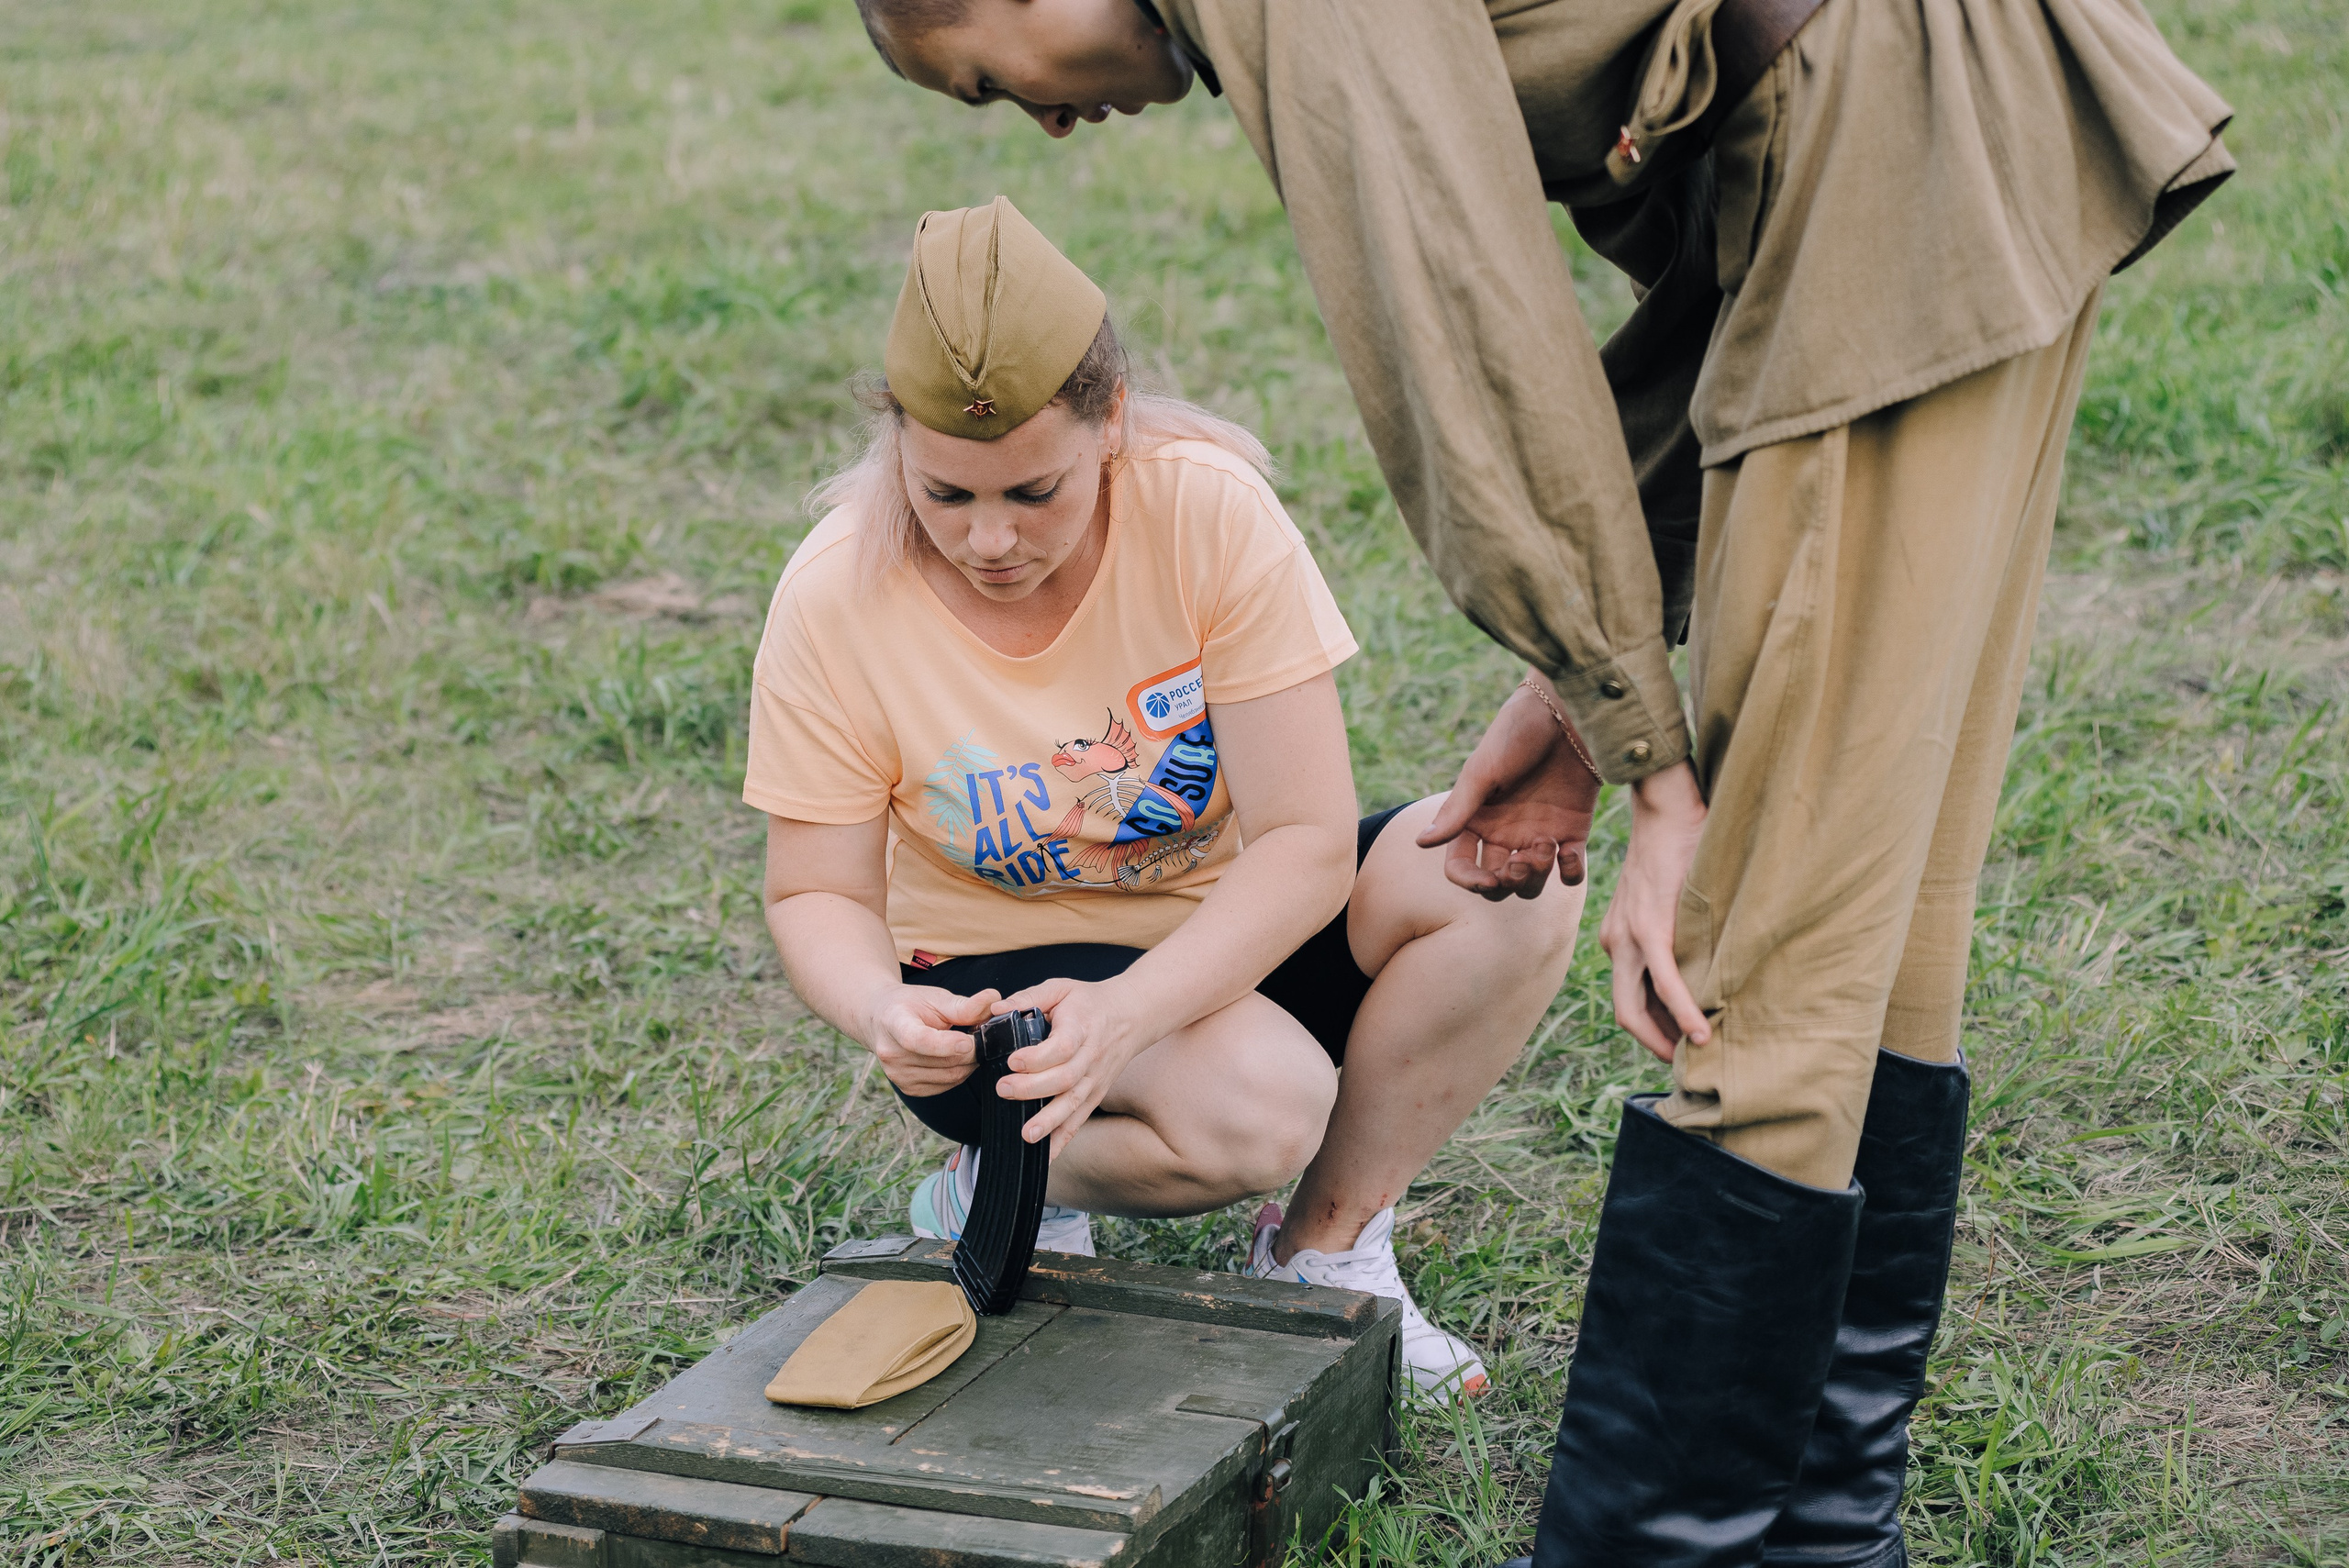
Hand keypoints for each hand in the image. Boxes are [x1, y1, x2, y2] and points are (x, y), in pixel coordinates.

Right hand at [862, 984, 997, 1095]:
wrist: (882, 1020)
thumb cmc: (910, 1005)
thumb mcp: (934, 997)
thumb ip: (965, 1005)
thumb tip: (995, 1000)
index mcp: (894, 1024)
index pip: (919, 1040)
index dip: (946, 1045)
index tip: (968, 1042)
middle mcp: (892, 1054)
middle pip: (942, 1061)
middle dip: (971, 1050)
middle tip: (982, 1035)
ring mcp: (899, 1075)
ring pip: (950, 1076)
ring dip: (969, 1062)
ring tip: (969, 1043)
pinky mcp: (909, 1088)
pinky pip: (947, 1085)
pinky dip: (959, 1072)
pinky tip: (957, 1056)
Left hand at [993, 977, 1146, 1158]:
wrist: (1132, 1015)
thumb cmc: (1090, 1002)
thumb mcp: (1061, 989)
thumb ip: (1028, 997)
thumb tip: (994, 1010)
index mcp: (1081, 1028)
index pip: (1062, 1048)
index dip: (1037, 1058)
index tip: (1012, 1061)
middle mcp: (1090, 1057)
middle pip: (1065, 1079)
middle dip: (1032, 1089)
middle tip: (1003, 1089)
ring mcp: (1095, 1079)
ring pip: (1074, 1104)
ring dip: (1050, 1122)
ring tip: (1027, 1134)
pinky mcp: (1096, 1094)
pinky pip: (1081, 1119)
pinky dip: (1065, 1139)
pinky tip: (1048, 1154)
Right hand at [1416, 677, 1600, 899]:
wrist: (1567, 711)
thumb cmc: (1517, 733)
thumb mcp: (1483, 771)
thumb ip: (1457, 809)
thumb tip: (1421, 842)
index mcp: (1476, 819)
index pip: (1461, 866)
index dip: (1470, 881)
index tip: (1488, 879)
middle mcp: (1504, 832)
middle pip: (1498, 882)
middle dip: (1507, 883)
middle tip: (1520, 863)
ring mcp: (1538, 833)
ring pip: (1532, 882)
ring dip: (1536, 877)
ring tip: (1546, 846)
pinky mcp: (1573, 830)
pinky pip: (1570, 871)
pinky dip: (1571, 872)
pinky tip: (1569, 853)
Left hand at [1598, 761, 1709, 1061]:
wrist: (1666, 809)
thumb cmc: (1677, 852)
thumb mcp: (1670, 903)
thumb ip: (1679, 937)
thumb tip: (1709, 967)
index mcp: (1619, 939)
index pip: (1629, 998)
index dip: (1651, 1030)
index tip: (1678, 1049)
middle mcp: (1616, 942)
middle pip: (1626, 1013)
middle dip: (1652, 1045)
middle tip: (1683, 1067)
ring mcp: (1628, 935)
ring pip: (1635, 1006)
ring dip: (1664, 1037)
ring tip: (1694, 1058)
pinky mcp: (1649, 925)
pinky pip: (1665, 980)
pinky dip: (1681, 1010)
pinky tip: (1700, 1033)